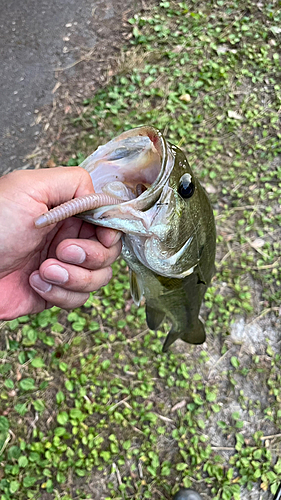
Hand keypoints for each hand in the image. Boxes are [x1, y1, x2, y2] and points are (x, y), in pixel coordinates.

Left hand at [0, 167, 121, 319]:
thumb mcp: (29, 187)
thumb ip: (73, 182)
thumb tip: (101, 199)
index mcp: (67, 212)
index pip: (108, 222)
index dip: (111, 231)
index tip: (102, 236)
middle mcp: (69, 238)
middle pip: (109, 252)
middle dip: (89, 255)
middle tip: (60, 250)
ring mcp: (64, 267)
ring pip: (99, 278)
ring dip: (73, 276)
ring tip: (43, 269)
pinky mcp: (55, 293)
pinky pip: (79, 299)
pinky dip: (59, 293)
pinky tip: (34, 282)